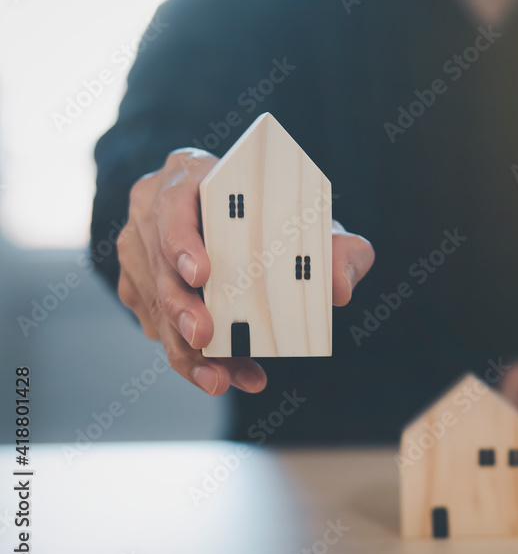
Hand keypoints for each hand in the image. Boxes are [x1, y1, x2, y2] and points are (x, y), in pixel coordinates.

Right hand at [116, 148, 373, 395]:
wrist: (265, 238)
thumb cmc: (287, 222)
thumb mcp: (320, 228)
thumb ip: (342, 252)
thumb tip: (340, 287)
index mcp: (193, 174)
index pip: (177, 201)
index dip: (184, 238)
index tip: (203, 273)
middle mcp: (155, 208)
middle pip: (156, 260)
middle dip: (180, 306)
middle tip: (204, 338)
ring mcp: (141, 249)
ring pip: (155, 304)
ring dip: (186, 348)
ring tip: (223, 378)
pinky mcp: (139, 287)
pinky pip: (157, 328)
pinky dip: (192, 359)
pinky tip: (226, 375)